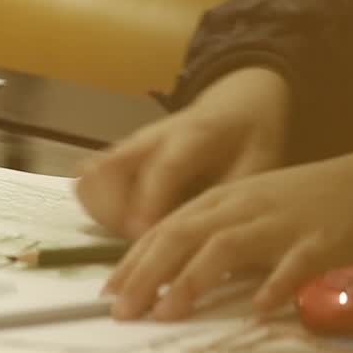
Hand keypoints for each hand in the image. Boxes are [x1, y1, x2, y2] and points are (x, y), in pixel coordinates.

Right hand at [75, 67, 289, 238]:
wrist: (236, 103)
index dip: (150, 202)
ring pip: (94, 178)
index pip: (164, 168)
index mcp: (194, 135)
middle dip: (115, 215)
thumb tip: (218, 243)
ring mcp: (131, 146)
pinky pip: (92, 184)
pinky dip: (99, 211)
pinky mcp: (118, 156)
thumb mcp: (260, 162)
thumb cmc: (251, 138)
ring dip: (104, 216)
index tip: (141, 236)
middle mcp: (152, 137)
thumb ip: (236, 198)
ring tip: (132, 246)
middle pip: (111, 171)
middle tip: (139, 250)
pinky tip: (123, 233)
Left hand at [104, 141, 352, 319]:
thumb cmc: (305, 204)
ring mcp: (281, 223)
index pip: (166, 229)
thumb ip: (211, 238)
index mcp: (223, 200)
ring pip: (226, 246)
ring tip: (167, 312)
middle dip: (147, 273)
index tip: (108, 294)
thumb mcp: (249, 212)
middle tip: (123, 311)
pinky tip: (256, 307)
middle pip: (183, 235)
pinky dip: (274, 284)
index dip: (133, 261)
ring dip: (191, 280)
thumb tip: (165, 276)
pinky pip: (294, 264)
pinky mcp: (321, 242)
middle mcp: (244, 207)